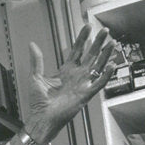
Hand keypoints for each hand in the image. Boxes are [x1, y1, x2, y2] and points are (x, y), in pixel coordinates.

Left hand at [26, 24, 115, 143]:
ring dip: (105, 55)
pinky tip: (111, 65)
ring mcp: (82, 84)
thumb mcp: (36, 77)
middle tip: (105, 30)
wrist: (42, 118)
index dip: (82, 38)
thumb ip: (36, 61)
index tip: (87, 26)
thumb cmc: (38, 102)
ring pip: (98, 66)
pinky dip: (106, 75)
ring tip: (112, 43)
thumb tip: (32, 45)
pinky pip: (99, 83)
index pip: (77, 50)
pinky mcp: (85, 95)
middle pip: (90, 55)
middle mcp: (76, 75)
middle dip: (98, 42)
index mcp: (66, 70)